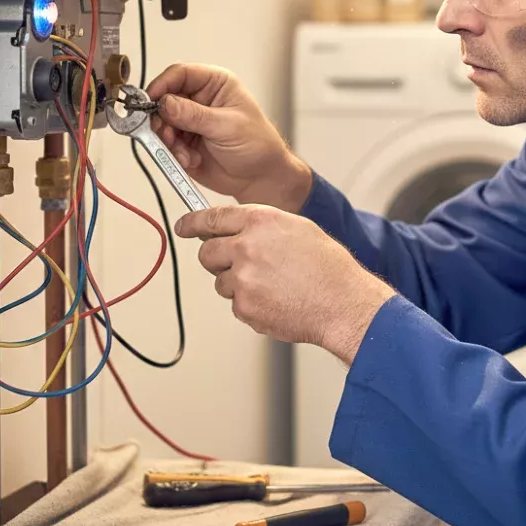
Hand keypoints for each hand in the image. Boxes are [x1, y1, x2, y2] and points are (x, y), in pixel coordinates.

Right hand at [146, 64, 312, 211]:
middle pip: (164, 98)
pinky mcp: (183, 142)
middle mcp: (199, 99)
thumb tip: (164, 103)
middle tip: (167, 134)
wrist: (259, 178)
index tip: (151, 100)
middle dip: (161, 117)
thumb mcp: (227, 126)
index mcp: (214, 83)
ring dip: (168, 138)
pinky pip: (165, 143)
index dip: (162, 84)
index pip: (180, 74)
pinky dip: (173, 153)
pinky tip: (190, 160)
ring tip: (183, 152)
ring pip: (161, 122)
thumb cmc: (257, 145)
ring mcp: (189, 121)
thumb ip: (194, 115)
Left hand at [176, 205, 394, 363]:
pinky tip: (276, 300)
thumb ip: (262, 226)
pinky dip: (250, 304)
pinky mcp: (245, 307)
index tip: (183, 227)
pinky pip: (236, 304)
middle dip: (216, 259)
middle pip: (207, 253)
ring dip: (238, 284)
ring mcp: (242, 280)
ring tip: (272, 285)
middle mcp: (246, 248)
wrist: (342, 303)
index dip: (192, 223)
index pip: (212, 218)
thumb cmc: (327, 267)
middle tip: (236, 265)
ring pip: (221, 282)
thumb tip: (237, 230)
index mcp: (260, 222)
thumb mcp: (297, 228)